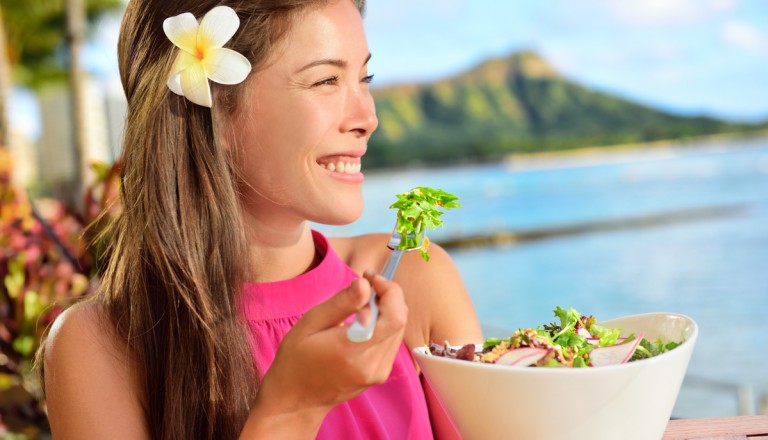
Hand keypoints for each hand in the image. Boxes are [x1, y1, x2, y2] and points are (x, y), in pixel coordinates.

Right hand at [243, 271, 406, 435]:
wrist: (296, 400)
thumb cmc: (296, 358)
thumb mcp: (310, 324)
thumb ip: (341, 303)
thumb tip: (365, 284)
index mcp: (351, 350)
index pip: (394, 317)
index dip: (389, 290)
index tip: (370, 277)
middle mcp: (371, 365)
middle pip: (399, 319)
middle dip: (388, 294)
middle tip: (365, 284)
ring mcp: (378, 373)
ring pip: (399, 328)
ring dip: (387, 308)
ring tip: (361, 302)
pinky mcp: (380, 375)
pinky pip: (392, 340)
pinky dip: (384, 323)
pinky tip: (363, 320)